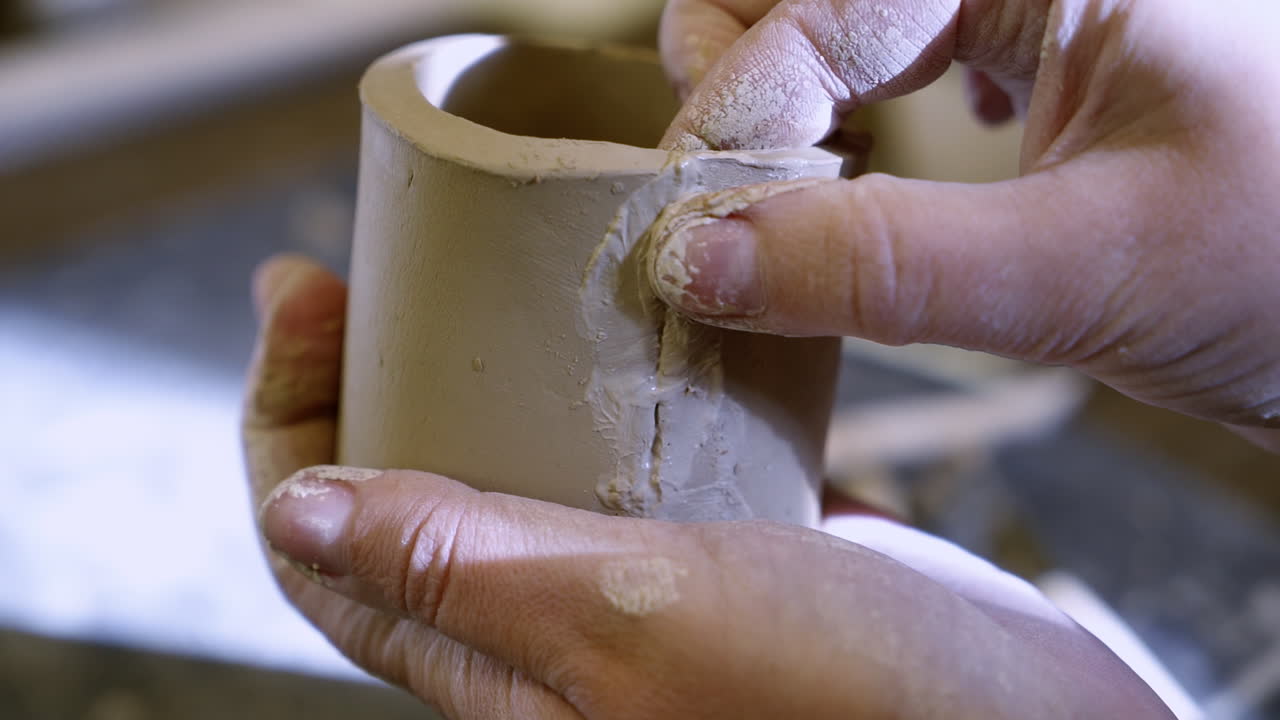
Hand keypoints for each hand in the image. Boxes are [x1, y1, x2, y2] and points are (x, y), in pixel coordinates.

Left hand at [243, 254, 1171, 718]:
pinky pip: (631, 480)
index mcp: (514, 675)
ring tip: (464, 293)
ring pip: (514, 492)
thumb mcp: (650, 620)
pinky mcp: (732, 563)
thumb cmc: (863, 705)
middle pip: (407, 517)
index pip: (333, 561)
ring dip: (473, 393)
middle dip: (358, 392)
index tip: (300, 303)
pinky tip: (623, 344)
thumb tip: (300, 514)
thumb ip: (476, 572)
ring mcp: (647, 606)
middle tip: (350, 278)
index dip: (286, 431)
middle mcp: (562, 649)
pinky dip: (603, 410)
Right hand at [652, 0, 1279, 451]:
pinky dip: (842, 113)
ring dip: (784, 97)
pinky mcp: (1038, 49)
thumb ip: (884, 263)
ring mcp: (1032, 2)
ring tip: (776, 192)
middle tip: (719, 192)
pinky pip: (894, 49)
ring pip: (842, 14)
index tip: (683, 235)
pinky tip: (856, 171)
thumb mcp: (1086, 270)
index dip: (735, 117)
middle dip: (742, 74)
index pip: (825, 6)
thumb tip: (699, 262)